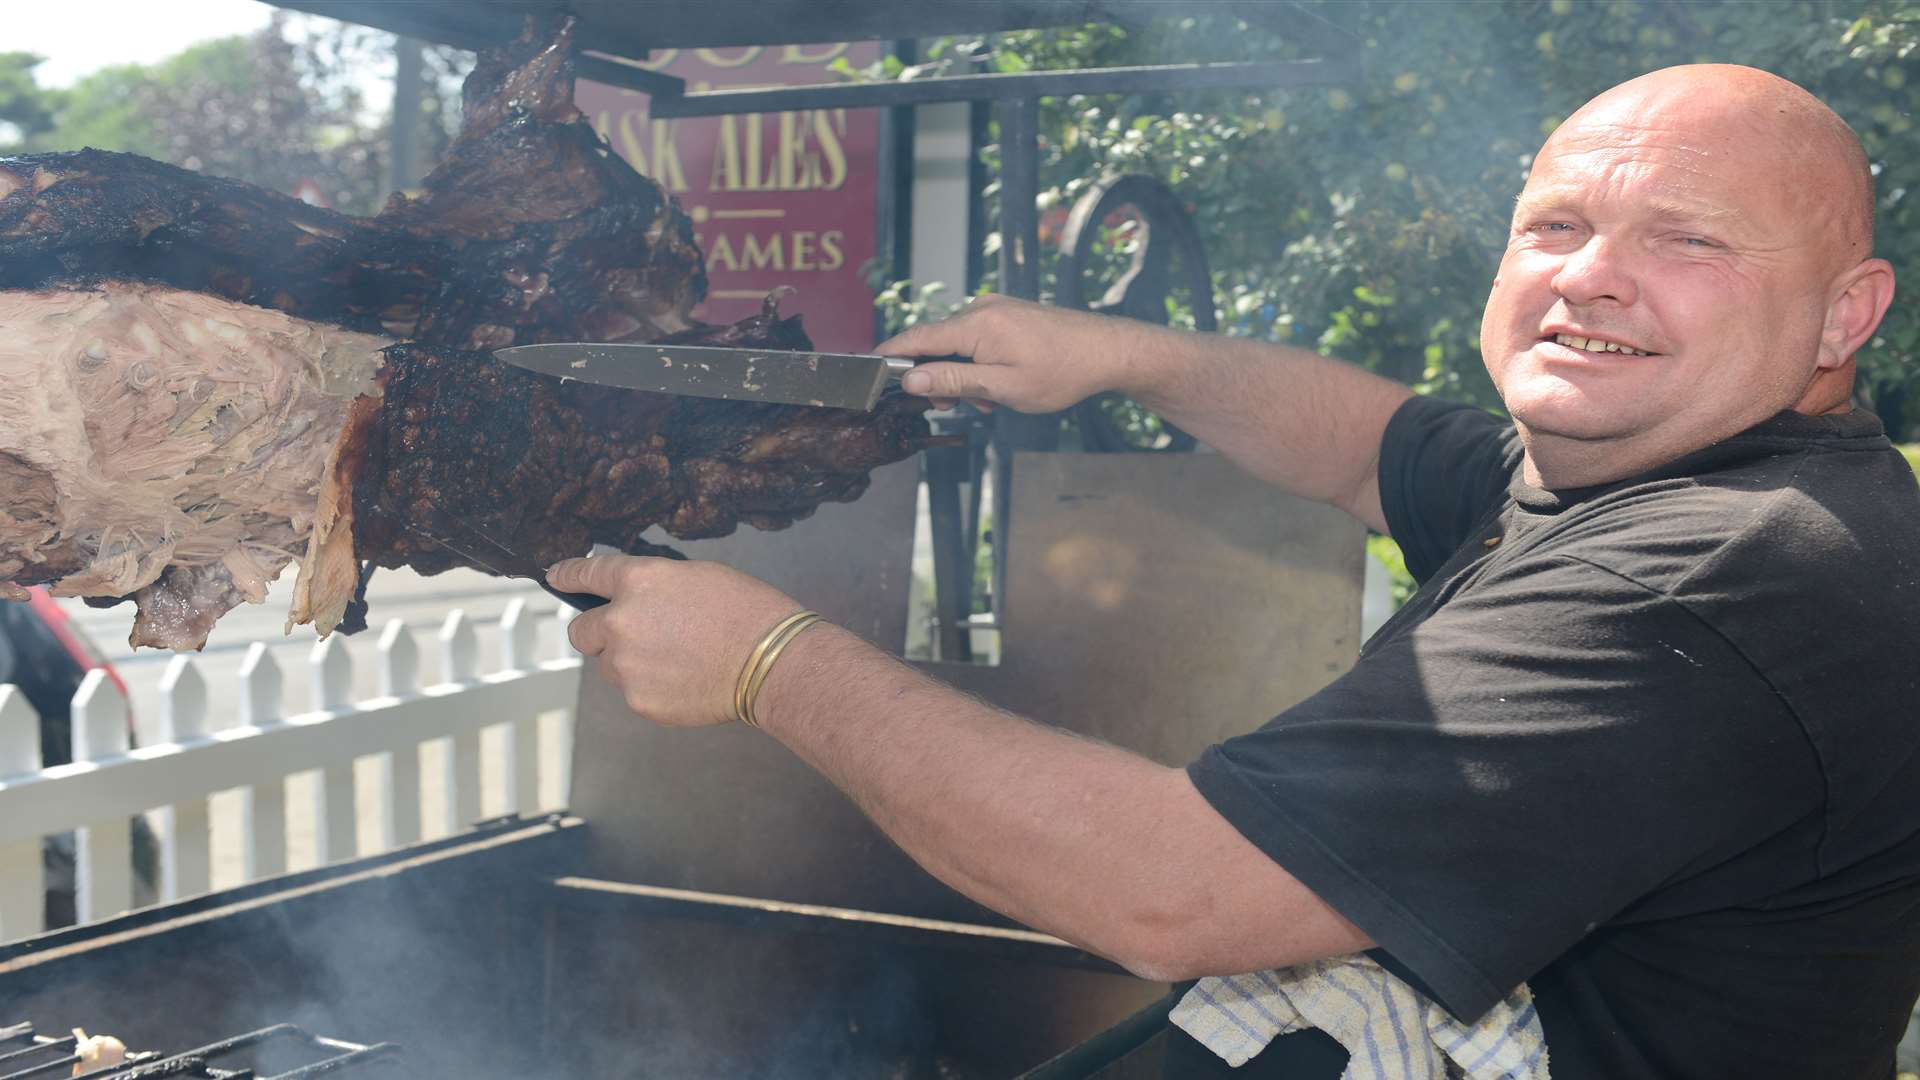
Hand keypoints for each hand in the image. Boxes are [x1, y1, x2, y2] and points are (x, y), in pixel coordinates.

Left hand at [547, 554, 805, 726]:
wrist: (772, 661)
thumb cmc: (747, 611)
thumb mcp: (696, 577)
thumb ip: (653, 587)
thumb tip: (633, 602)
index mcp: (638, 581)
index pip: (586, 574)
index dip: (567, 575)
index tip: (555, 576)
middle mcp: (620, 622)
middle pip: (580, 631)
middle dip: (596, 633)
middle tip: (629, 637)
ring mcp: (626, 665)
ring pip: (609, 666)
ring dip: (630, 662)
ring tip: (679, 661)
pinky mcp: (638, 700)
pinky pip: (633, 691)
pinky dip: (652, 687)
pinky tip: (687, 680)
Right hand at [878, 294, 1165, 411]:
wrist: (1108, 351)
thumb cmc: (1061, 372)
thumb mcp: (1002, 387)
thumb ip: (953, 380)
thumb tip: (911, 378)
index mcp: (976, 324)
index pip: (917, 337)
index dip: (890, 355)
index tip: (867, 369)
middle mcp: (983, 309)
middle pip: (936, 342)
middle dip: (935, 376)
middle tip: (945, 406)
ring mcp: (998, 309)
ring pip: (959, 344)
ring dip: (962, 374)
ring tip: (986, 403)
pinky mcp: (1010, 314)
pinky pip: (979, 339)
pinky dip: (979, 364)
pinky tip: (998, 388)